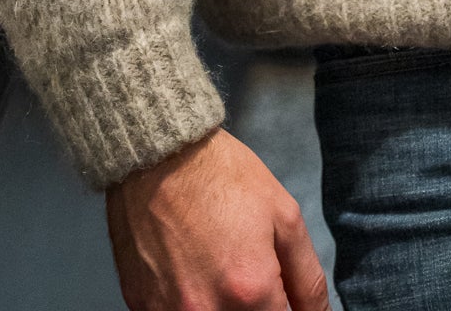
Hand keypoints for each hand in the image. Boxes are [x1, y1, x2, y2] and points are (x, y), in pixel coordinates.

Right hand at [106, 127, 330, 309]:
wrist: (160, 156)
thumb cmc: (223, 178)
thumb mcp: (285, 217)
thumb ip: (308, 280)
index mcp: (250, 291)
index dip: (284, 309)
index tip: (278, 292)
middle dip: (255, 307)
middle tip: (246, 271)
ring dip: (222, 306)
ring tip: (218, 267)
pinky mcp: (142, 308)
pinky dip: (190, 303)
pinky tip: (192, 270)